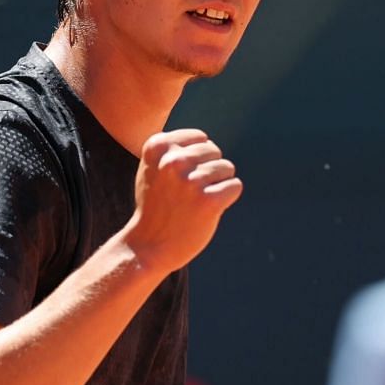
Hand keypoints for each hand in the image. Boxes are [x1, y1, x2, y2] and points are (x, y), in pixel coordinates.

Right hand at [121, 129, 241, 275]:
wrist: (149, 246)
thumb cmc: (155, 206)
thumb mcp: (152, 169)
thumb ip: (173, 149)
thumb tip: (205, 140)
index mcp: (157, 147)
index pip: (199, 138)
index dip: (194, 159)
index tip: (176, 179)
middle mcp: (173, 161)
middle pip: (214, 151)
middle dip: (207, 171)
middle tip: (186, 195)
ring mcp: (191, 181)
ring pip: (227, 168)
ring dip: (216, 186)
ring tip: (195, 203)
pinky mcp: (208, 200)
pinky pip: (235, 186)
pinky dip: (226, 198)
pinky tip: (208, 211)